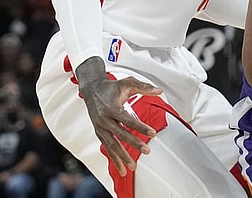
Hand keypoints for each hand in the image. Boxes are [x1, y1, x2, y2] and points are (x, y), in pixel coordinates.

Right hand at [76, 57, 163, 175]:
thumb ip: (144, 87)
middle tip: (147, 151)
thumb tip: (159, 90)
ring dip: (122, 157)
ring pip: (112, 145)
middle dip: (133, 144)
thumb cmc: (111, 87)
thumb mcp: (128, 83)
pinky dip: (114, 158)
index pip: (128, 120)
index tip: (152, 133)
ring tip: (133, 167)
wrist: (92, 89)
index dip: (140, 127)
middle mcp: (104, 119)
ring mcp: (100, 127)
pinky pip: (107, 147)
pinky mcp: (99, 133)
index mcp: (111, 108)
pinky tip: (121, 167)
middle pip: (120, 135)